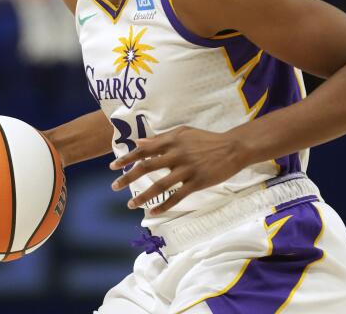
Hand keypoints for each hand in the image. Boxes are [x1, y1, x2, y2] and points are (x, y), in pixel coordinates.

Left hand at [109, 126, 244, 213]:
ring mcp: (187, 169)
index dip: (127, 158)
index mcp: (171, 141)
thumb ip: (161, 139)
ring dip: (143, 196)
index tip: (113, 167)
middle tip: (114, 187)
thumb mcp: (183, 132)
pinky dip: (164, 205)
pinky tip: (154, 212)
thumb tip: (139, 143)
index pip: (144, 150)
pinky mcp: (197, 182)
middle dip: (128, 177)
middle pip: (147, 167)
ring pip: (160, 185)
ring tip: (131, 205)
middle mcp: (176, 154)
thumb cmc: (206, 139)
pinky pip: (177, 196)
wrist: (232, 148)